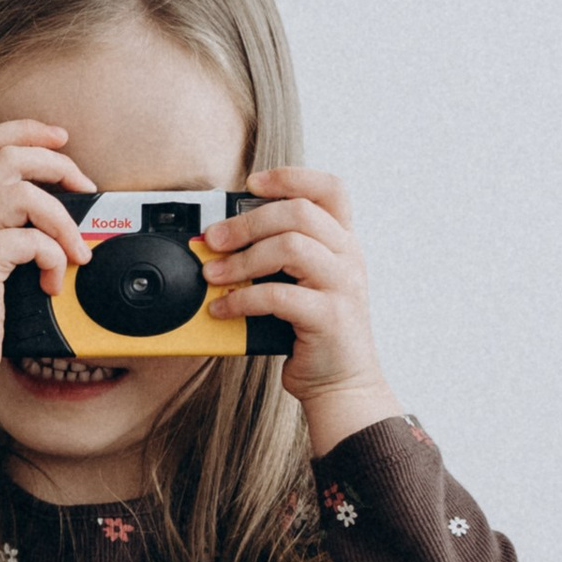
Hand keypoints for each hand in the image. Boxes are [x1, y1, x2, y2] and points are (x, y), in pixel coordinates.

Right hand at [0, 117, 95, 409]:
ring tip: (75, 251)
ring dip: (63, 222)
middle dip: (58, 165)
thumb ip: (3, 227)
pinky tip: (52, 282)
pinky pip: (32, 240)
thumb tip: (56, 210)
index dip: (25, 130)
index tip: (60, 138)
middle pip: (11, 157)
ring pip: (26, 195)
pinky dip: (54, 259)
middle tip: (86, 188)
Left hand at [199, 166, 403, 457]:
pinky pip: (279, 296)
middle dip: (247, 222)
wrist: (343, 384)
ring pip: (291, 247)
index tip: (251, 183)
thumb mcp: (303, 285)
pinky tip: (223, 309)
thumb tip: (222, 240)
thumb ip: (278, 258)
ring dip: (242, 259)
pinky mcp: (329, 318)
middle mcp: (348, 257)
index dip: (290, 177)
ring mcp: (342, 286)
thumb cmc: (315, 333)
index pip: (329, 189)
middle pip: (299, 212)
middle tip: (213, 239)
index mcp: (342, 242)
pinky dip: (243, 300)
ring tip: (213, 275)